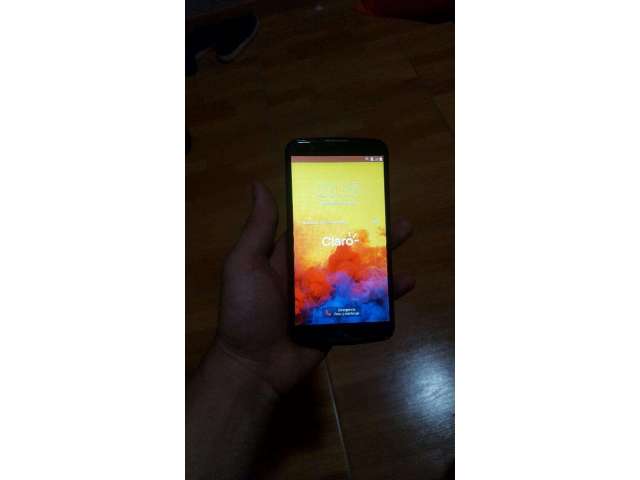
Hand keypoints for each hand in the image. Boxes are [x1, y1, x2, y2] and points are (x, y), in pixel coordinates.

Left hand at [213, 182, 415, 394]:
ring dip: (383, 256)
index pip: (316, 227)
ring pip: (360, 272)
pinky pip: (365, 304)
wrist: (254, 366)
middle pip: (344, 247)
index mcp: (289, 256)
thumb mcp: (244, 264)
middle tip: (391, 213)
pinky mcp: (340, 320)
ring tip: (405, 236)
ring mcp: (327, 298)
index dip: (336, 210)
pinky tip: (406, 281)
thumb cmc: (246, 311)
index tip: (356, 191)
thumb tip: (258, 184)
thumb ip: (258, 229)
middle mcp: (310, 273)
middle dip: (368, 231)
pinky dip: (386, 294)